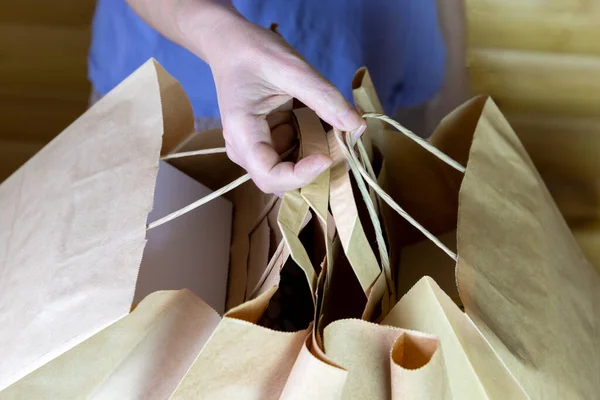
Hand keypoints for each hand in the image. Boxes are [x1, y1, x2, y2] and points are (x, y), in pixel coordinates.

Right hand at [191, 8, 363, 192]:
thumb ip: (325, 98)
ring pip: (292, 171)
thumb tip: (357, 126)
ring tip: (332, 124)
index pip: (270, 175)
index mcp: (242, 132)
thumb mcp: (293, 68)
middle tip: (342, 140)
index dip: (302, 175)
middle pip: (282, 181)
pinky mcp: (268, 144)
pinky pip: (295, 155)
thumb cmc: (254, 53)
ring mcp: (255, 150)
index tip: (328, 156)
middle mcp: (244, 149)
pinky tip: (320, 121)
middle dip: (316, 168)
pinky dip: (314, 144)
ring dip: (317, 154)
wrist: (232, 45)